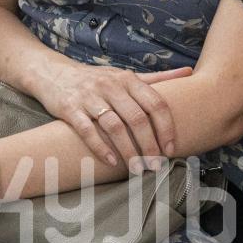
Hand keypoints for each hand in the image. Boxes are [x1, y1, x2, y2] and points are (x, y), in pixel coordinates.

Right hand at [32, 61, 191, 168]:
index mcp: (127, 79)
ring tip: (137, 169)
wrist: (52, 73)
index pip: (155, 103)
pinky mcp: (69, 108)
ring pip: (114, 127)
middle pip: (137, 118)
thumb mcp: (124, 75)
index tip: (171, 149)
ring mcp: (88, 97)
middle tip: (156, 166)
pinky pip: (87, 130)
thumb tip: (190, 72)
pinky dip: (100, 148)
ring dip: (129, 151)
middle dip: (150, 146)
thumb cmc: (95, 79)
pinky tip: (111, 162)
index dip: (166, 128)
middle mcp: (109, 86)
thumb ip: (157, 78)